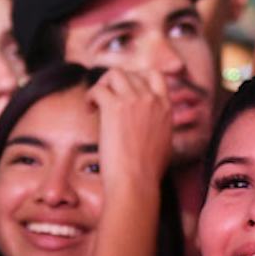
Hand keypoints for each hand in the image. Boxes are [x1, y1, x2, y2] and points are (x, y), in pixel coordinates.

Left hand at [88, 68, 172, 193]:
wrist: (136, 182)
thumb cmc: (148, 172)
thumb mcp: (165, 144)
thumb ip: (160, 127)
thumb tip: (151, 126)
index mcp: (165, 108)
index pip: (154, 75)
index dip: (138, 77)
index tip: (126, 90)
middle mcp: (151, 99)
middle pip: (131, 73)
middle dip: (115, 83)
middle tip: (106, 99)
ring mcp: (134, 101)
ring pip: (114, 74)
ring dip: (103, 84)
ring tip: (96, 102)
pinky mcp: (114, 107)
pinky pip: (98, 89)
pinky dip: (90, 96)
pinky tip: (88, 110)